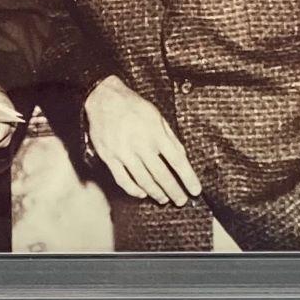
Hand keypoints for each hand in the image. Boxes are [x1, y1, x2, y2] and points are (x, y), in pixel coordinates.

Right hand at [85, 76, 201, 205]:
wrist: (104, 99)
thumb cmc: (133, 106)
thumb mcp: (158, 116)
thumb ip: (170, 137)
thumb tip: (182, 157)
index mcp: (156, 133)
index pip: (177, 161)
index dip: (188, 178)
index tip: (195, 190)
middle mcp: (141, 145)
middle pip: (162, 175)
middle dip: (174, 191)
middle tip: (181, 200)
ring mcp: (124, 153)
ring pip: (143, 180)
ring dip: (156, 193)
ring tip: (164, 199)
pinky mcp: (109, 158)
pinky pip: (123, 180)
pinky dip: (134, 190)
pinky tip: (142, 193)